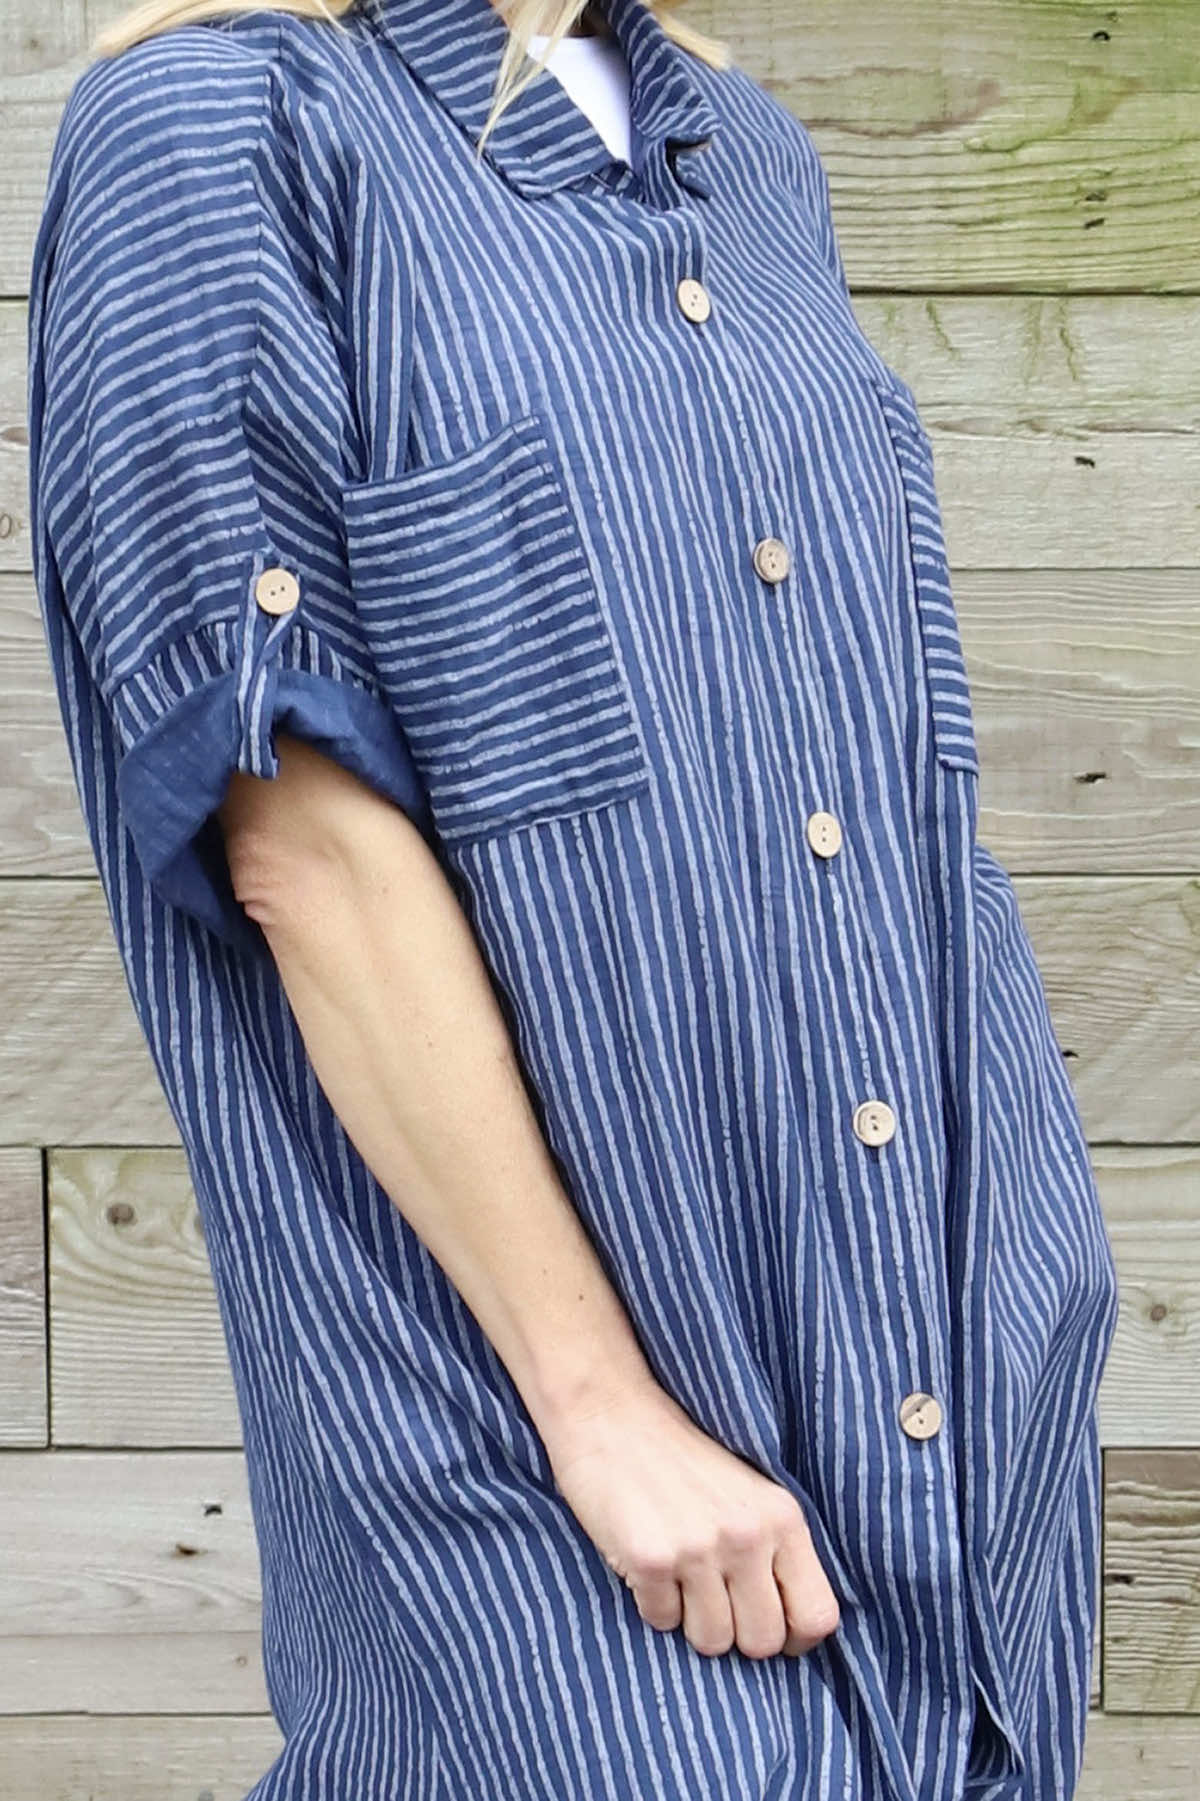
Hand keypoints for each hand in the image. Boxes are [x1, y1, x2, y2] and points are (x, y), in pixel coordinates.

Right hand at [541, 1380, 840, 1659]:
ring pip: (712, 1641)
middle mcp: (747, 1535)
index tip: (771, 1627)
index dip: (795, 1638)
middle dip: (736, 1634)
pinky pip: (661, 1622)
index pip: (817, 1615)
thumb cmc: (683, 1459)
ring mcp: (698, 1549)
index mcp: (783, 1518)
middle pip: (762, 1642)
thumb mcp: (750, 1494)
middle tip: (713, 1600)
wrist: (612, 1414)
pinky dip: (652, 1603)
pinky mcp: (650, 1559)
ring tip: (680, 1576)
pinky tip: (649, 1561)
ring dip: (692, 1621)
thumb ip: (776, 1552)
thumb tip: (791, 1633)